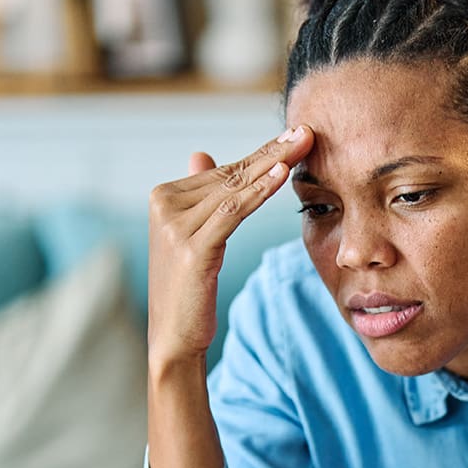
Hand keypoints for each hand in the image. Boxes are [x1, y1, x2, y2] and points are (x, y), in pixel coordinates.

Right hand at [146, 125, 313, 364]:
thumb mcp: (192, 237)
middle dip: (272, 151)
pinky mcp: (191, 247)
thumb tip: (201, 155)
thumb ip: (198, 195)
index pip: (224, 171)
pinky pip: (234, 212)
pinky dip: (260, 192)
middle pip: (231, 175)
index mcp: (163, 197)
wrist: (173, 336)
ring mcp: (174, 226)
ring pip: (235, 189)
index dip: (261, 153)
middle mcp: (164, 205)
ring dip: (272, 164)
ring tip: (302, 145)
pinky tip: (282, 175)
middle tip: (305, 131)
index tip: (293, 136)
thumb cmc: (188, 289)